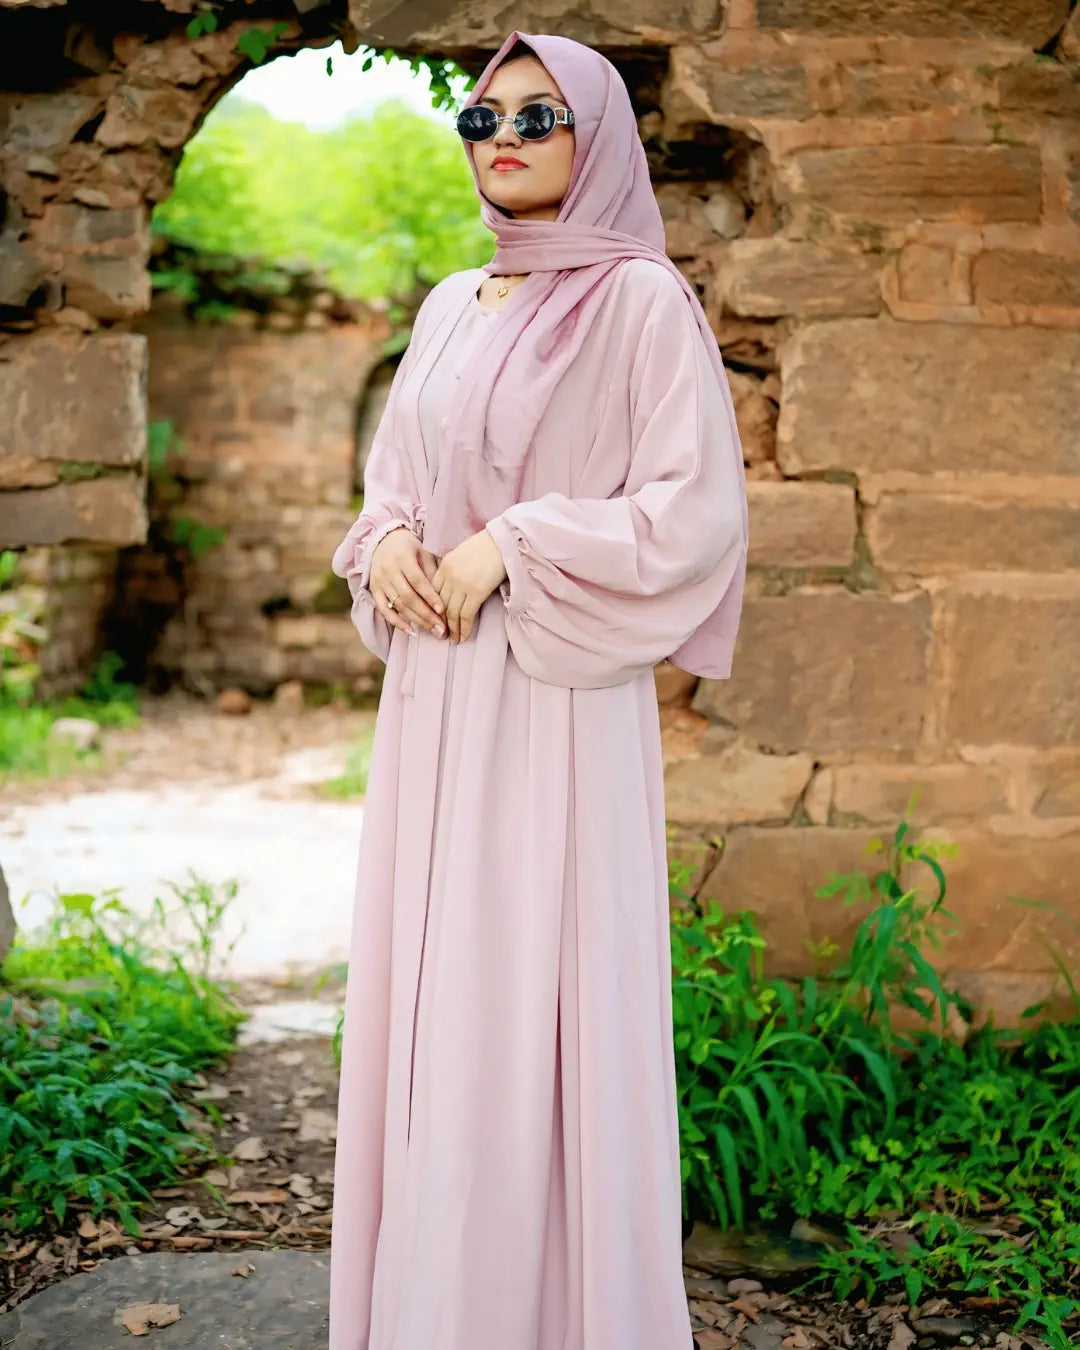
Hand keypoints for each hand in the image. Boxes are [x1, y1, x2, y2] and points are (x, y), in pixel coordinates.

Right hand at [369, 525, 445, 637]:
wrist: (383, 541)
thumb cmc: (410, 548)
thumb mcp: (423, 553)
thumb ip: (432, 572)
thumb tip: (445, 596)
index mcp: (403, 558)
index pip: (418, 581)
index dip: (430, 597)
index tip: (443, 611)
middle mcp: (389, 570)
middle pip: (408, 597)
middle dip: (426, 615)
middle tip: (442, 629)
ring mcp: (380, 581)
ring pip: (398, 605)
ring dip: (416, 621)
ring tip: (433, 631)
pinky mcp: (374, 590)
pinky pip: (384, 610)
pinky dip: (397, 622)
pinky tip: (411, 631)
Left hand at [431, 528, 507, 642]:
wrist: (503, 541)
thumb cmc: (486, 546)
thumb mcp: (461, 554)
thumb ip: (452, 569)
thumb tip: (451, 587)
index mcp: (444, 565)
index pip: (432, 592)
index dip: (432, 608)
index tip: (434, 618)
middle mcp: (450, 576)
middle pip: (439, 604)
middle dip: (440, 622)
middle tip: (441, 634)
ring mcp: (462, 584)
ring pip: (451, 613)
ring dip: (452, 629)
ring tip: (453, 640)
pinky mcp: (476, 592)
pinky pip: (466, 615)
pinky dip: (464, 628)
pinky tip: (464, 637)